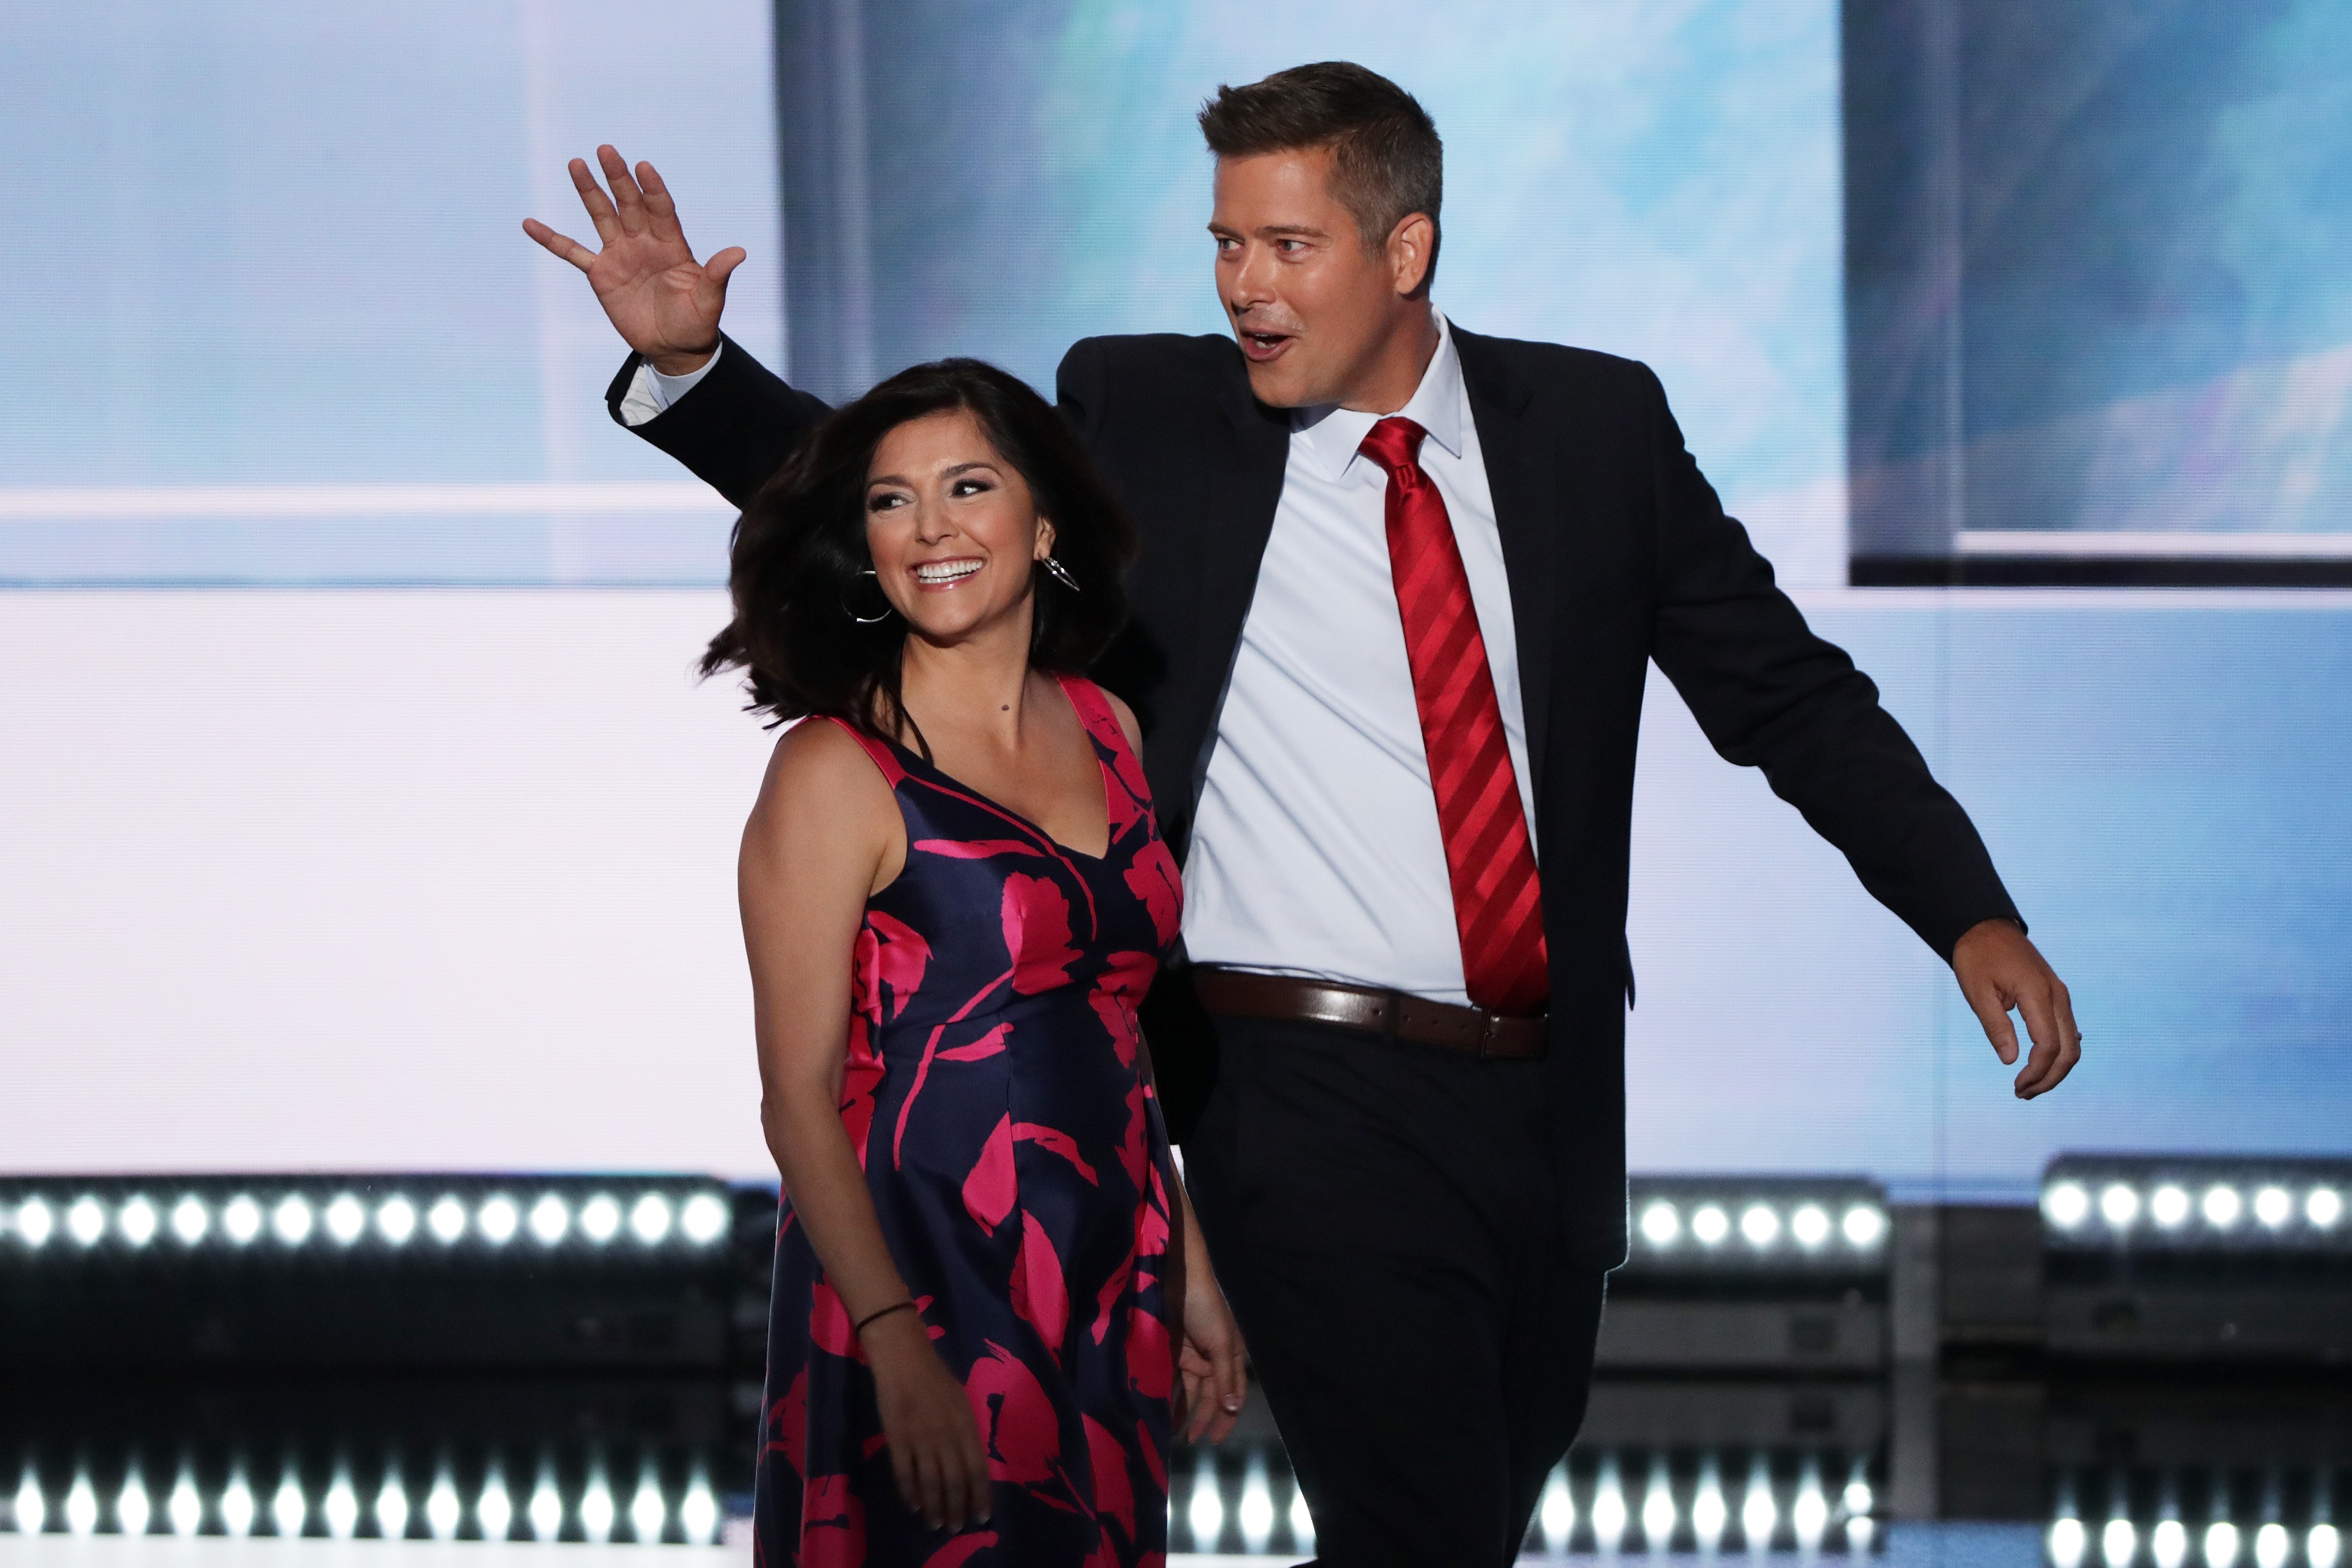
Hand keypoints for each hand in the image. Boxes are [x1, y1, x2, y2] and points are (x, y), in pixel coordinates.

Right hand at [522, 146, 742, 374]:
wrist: (674, 346)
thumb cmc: (696, 322)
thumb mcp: (709, 301)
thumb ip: (717, 275)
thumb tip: (739, 252)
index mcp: (672, 245)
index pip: (662, 210)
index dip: (653, 190)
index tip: (644, 167)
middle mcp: (644, 242)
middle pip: (629, 204)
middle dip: (618, 178)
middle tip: (607, 150)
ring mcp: (620, 255)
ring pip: (602, 216)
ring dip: (589, 192)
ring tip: (576, 164)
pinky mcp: (601, 274)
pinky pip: (573, 253)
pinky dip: (552, 239)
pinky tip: (531, 224)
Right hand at [862, 1311, 991, 1531]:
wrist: (904, 1358)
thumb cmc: (936, 1377)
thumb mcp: (961, 1402)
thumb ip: (966, 1432)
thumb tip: (971, 1463)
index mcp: (965, 1425)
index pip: (977, 1468)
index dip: (980, 1495)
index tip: (983, 1516)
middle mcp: (946, 1435)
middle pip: (955, 1481)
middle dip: (958, 1508)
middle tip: (957, 1528)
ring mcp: (920, 1438)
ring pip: (931, 1482)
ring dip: (935, 1507)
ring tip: (936, 1525)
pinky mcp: (897, 1438)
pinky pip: (905, 1473)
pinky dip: (910, 1493)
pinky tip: (914, 1506)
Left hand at [1174, 1232, 1247, 1443]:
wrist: (1176, 1277)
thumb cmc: (1205, 1307)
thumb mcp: (1221, 1342)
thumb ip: (1225, 1376)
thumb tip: (1232, 1408)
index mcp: (1231, 1355)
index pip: (1232, 1394)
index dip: (1226, 1417)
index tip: (1215, 1441)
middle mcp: (1213, 1358)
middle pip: (1210, 1395)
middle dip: (1202, 1418)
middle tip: (1191, 1440)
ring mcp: (1192, 1354)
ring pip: (1190, 1390)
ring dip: (1184, 1409)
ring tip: (1172, 1432)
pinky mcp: (1172, 1349)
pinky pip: (1173, 1378)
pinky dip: (1170, 1393)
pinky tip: (1161, 1409)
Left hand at [1953, 918, 2080, 1098]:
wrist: (1985, 927)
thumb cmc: (1977, 957)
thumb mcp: (1977, 992)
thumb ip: (1996, 1026)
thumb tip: (2011, 1060)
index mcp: (2038, 994)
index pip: (2048, 1046)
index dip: (2036, 1072)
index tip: (2016, 1087)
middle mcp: (2057, 996)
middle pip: (2068, 1050)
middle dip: (2049, 1078)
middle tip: (2022, 1094)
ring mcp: (2060, 995)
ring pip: (2072, 1043)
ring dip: (2055, 1069)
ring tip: (2028, 1086)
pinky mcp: (2056, 996)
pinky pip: (2066, 1031)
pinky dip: (2058, 1053)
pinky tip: (2039, 1066)